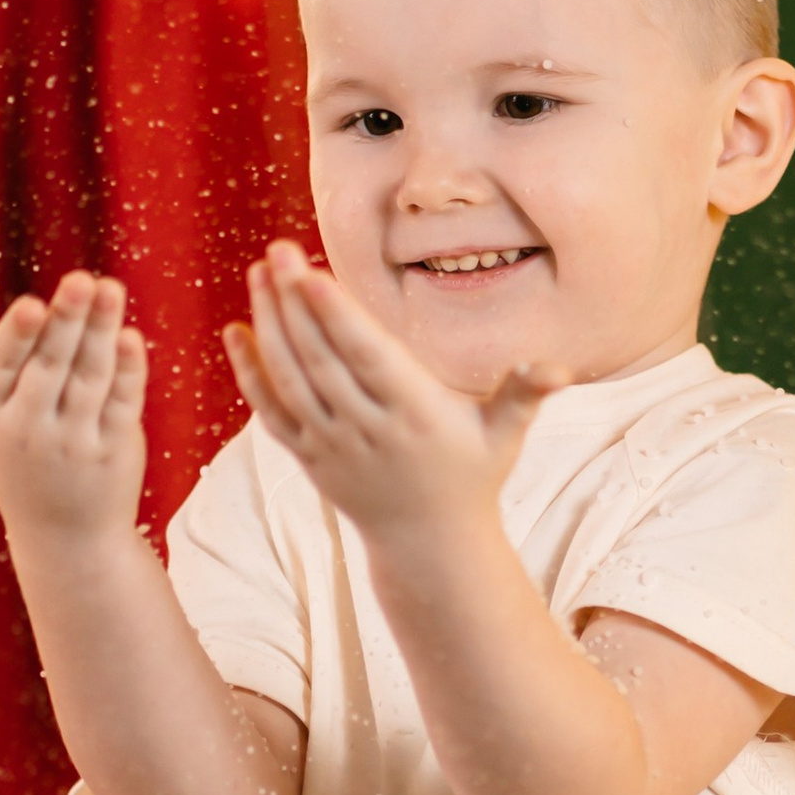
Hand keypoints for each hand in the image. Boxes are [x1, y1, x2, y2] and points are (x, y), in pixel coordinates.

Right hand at [0, 271, 146, 544]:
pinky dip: (129, 370)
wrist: (66, 540)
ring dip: (102, 330)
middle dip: (66, 322)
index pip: (0, 368)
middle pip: (50, 366)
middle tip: (81, 279)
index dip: (16, 337)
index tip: (31, 305)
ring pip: (90, 377)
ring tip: (110, 288)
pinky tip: (132, 337)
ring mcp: (75, 442)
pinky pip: (123, 403)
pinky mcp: (115, 449)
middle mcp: (30, 430)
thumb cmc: (19, 468)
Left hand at [225, 241, 555, 542]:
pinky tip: (236, 330)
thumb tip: (558, 369)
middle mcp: (368, 431)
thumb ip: (526, 393)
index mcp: (416, 415)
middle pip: (320, 360)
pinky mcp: (309, 459)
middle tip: (278, 250)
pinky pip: (271, 413)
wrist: (431, 544)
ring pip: (290, 381)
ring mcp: (332, 447)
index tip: (310, 274)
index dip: (336, 316)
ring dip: (270, 325)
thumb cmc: (473, 474)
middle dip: (295, 303)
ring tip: (260, 272)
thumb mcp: (506, 435)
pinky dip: (250, 373)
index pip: (368, 358)